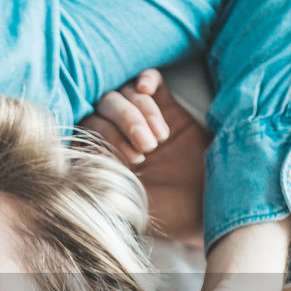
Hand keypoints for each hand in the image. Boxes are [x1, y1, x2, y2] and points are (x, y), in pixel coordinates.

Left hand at [78, 69, 212, 248]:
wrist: (211, 204)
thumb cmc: (169, 212)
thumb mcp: (131, 204)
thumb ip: (104, 183)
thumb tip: (79, 161)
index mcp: (104, 155)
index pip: (88, 128)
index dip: (105, 138)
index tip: (132, 162)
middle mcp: (118, 133)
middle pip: (105, 106)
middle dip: (125, 123)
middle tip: (146, 150)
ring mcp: (142, 118)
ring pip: (126, 92)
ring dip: (139, 110)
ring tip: (159, 139)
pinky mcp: (168, 106)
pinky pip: (150, 80)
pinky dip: (146, 79)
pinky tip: (147, 88)